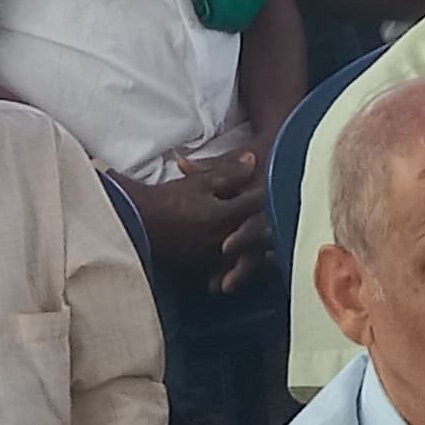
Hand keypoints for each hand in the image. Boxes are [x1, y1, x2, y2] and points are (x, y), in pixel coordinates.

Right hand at [128, 151, 269, 281]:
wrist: (138, 222)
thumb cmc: (168, 199)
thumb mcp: (199, 182)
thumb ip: (229, 172)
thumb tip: (253, 159)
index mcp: (223, 216)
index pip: (258, 204)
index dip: (272, 193)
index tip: (282, 183)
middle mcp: (223, 239)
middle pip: (259, 233)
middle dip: (272, 222)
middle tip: (287, 213)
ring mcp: (215, 255)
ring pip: (248, 252)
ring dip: (261, 244)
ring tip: (275, 237)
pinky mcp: (206, 264)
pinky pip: (232, 263)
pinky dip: (243, 258)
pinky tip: (252, 254)